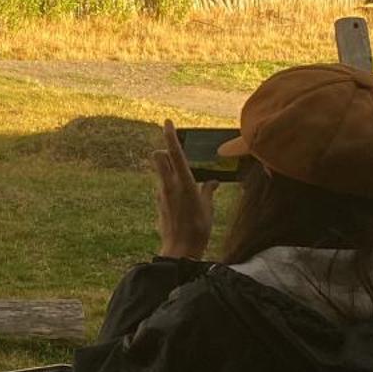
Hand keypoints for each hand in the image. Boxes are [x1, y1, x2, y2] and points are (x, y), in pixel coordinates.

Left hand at [152, 120, 216, 260]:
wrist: (180, 249)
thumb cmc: (198, 229)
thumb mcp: (207, 208)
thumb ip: (208, 191)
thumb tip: (214, 182)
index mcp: (185, 183)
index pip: (175, 153)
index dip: (171, 136)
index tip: (167, 122)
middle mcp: (170, 185)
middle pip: (158, 157)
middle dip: (164, 151)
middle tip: (174, 155)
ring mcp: (161, 193)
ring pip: (159, 171)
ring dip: (166, 168)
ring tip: (181, 180)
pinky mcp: (158, 202)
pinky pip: (161, 186)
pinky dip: (168, 185)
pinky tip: (179, 198)